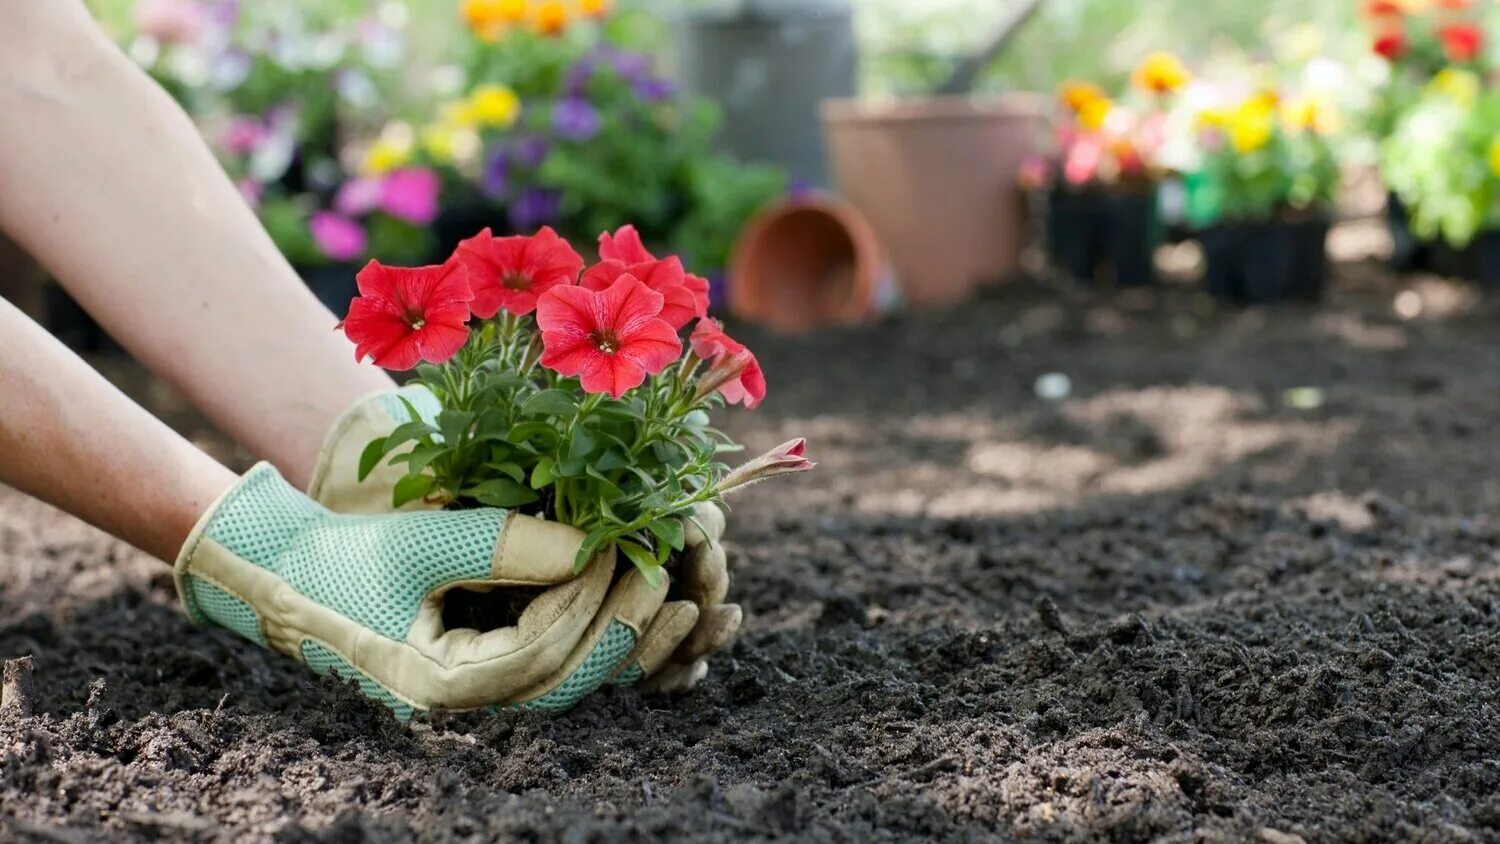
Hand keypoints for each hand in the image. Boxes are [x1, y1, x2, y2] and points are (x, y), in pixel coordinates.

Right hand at [308, 387, 741, 692]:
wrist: (290, 580)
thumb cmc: (343, 560)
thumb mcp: (418, 542)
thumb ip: (502, 542)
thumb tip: (592, 545)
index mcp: (443, 686)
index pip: (545, 649)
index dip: (595, 599)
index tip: (630, 548)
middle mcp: (469, 707)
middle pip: (572, 679)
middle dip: (626, 625)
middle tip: (667, 570)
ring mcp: (480, 696)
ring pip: (574, 680)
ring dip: (628, 643)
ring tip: (678, 598)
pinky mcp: (490, 673)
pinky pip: (561, 666)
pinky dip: (602, 642)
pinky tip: (642, 608)